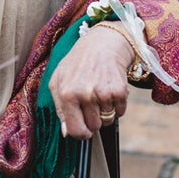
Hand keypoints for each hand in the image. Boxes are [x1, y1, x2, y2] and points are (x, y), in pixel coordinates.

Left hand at [48, 24, 134, 138]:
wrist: (102, 44)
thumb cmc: (77, 64)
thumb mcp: (58, 81)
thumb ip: (60, 108)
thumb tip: (66, 132)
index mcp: (66, 94)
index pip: (75, 130)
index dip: (81, 134)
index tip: (83, 130)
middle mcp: (84, 95)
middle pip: (94, 127)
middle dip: (93, 119)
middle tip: (91, 102)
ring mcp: (103, 93)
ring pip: (107, 120)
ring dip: (105, 111)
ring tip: (99, 92)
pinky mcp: (119, 91)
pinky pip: (120, 112)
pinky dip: (117, 105)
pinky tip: (110, 89)